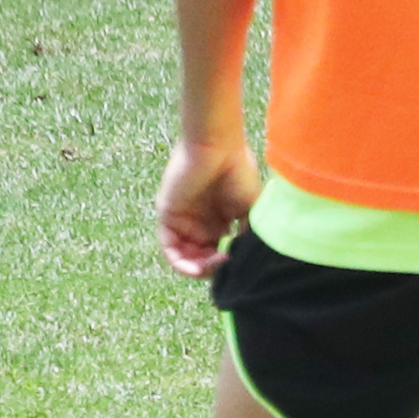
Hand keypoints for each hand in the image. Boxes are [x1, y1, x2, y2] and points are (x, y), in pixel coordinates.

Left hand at [156, 133, 261, 279]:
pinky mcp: (168, 214)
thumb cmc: (238, 172)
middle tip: (226, 266)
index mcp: (220, 220)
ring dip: (198, 269)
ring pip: (185, 256)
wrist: (218, 148)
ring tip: (213, 266)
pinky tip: (196, 268)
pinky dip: (180, 263)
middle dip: (214, 269)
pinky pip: (169, 246)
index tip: (239, 264)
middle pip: (202, 259)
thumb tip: (245, 263)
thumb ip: (246, 237)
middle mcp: (201, 222)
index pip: (220, 254)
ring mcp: (183, 219)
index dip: (228, 265)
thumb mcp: (250, 210)